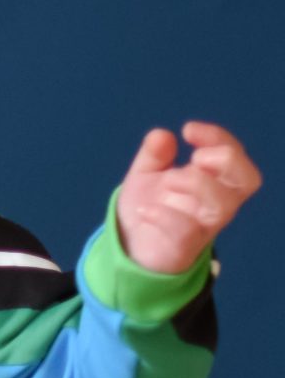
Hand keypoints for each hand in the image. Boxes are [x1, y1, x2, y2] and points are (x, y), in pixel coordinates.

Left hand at [116, 122, 261, 273]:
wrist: (128, 247)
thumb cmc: (148, 206)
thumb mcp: (146, 175)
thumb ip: (153, 155)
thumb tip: (161, 134)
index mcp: (213, 180)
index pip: (234, 156)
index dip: (218, 137)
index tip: (188, 130)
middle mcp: (216, 203)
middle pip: (248, 180)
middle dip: (225, 159)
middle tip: (193, 159)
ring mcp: (203, 226)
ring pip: (223, 205)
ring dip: (197, 183)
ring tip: (168, 182)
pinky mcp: (184, 247)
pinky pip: (187, 231)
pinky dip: (165, 216)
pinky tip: (144, 210)